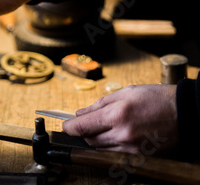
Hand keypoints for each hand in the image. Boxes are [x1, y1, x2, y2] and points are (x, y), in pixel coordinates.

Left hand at [62, 84, 177, 155]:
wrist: (186, 114)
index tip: (66, 125)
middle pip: (89, 139)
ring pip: (100, 149)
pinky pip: (114, 155)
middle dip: (84, 131)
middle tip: (88, 122)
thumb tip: (81, 113)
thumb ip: (100, 104)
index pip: (83, 127)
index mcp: (118, 115)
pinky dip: (109, 147)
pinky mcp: (139, 158)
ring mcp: (131, 149)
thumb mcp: (126, 93)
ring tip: (107, 127)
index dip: (69, 127)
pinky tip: (116, 137)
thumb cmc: (157, 99)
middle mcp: (123, 135)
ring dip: (96, 139)